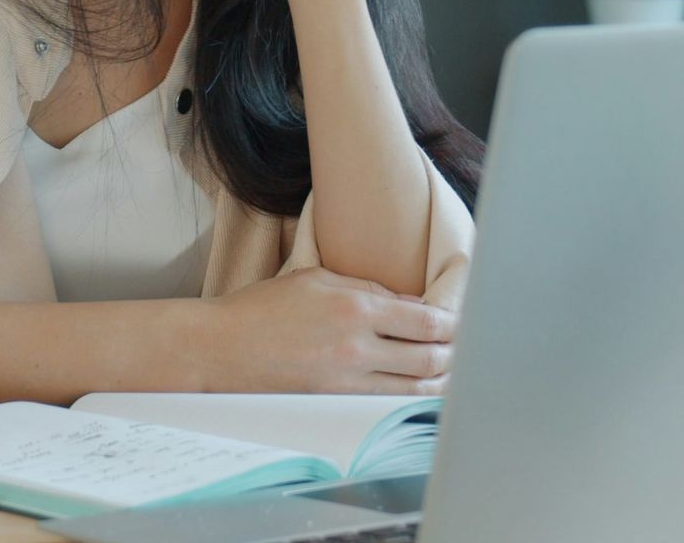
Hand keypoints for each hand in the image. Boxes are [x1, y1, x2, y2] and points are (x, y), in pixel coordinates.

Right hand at [200, 267, 458, 395]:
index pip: (424, 319)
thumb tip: (407, 302)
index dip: (451, 323)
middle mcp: (356, 346)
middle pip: (429, 357)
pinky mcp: (334, 403)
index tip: (460, 323)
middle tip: (464, 349)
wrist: (220, 348)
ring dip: (439, 381)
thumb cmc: (262, 308)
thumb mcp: (315, 279)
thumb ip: (366, 287)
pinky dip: (410, 399)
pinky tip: (418, 393)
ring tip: (451, 373)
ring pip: (414, 387)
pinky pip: (386, 403)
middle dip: (454, 354)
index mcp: (354, 307)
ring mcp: (346, 380)